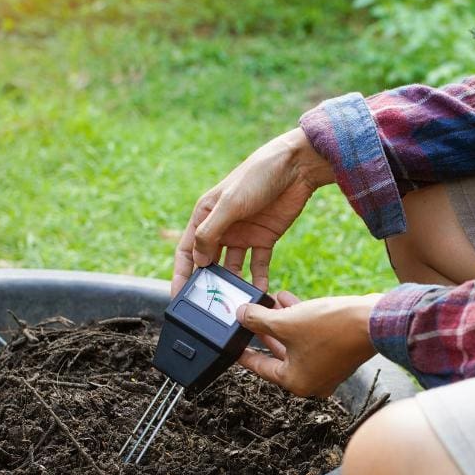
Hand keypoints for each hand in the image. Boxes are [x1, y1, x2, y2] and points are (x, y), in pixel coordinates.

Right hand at [172, 128, 334, 295]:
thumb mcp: (230, 204)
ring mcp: (243, 234)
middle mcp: (222, 226)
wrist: (296, 166)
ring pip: (232, 267)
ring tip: (235, 305)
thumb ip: (211, 232)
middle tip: (208, 308)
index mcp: (205, 215)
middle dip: (207, 284)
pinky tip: (259, 295)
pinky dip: (257, 280)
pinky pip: (258, 265)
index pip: (188, 250)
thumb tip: (198, 261)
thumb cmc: (258, 176)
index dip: (181, 274)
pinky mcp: (265, 238)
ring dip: (232, 285)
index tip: (178, 297)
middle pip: (208, 262)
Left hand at [237, 291, 381, 396]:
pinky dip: (301, 321)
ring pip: (296, 343)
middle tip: (250, 318)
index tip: (233, 347)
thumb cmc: (332, 329)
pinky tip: (290, 300)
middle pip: (279, 354)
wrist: (374, 321)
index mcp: (295, 382)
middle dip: (265, 330)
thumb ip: (258, 320)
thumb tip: (241, 315)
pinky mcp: (339, 352)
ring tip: (270, 301)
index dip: (244, 353)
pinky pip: (312, 337)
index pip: (261, 368)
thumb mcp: (285, 322)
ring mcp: (328, 367)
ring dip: (283, 321)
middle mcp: (312, 380)